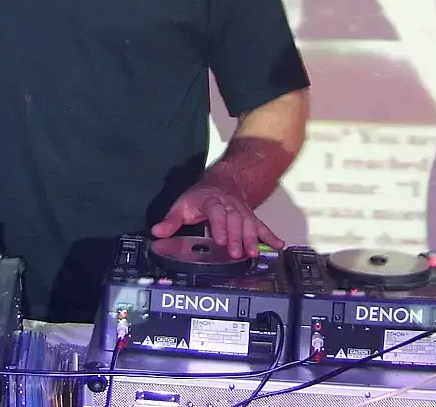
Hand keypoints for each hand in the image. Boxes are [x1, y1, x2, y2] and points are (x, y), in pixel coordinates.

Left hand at [151, 184, 284, 258]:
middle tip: (237, 253)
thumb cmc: (200, 198)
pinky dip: (271, 236)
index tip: (219, 239)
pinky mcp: (251, 219)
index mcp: (211, 202)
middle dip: (236, 237)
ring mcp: (242, 213)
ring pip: (249, 224)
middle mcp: (230, 207)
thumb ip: (171, 221)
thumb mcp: (182, 206)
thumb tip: (156, 233)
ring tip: (254, 254)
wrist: (223, 183)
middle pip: (235, 221)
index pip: (216, 213)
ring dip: (252, 239)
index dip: (219, 226)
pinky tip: (279, 245)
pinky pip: (262, 227)